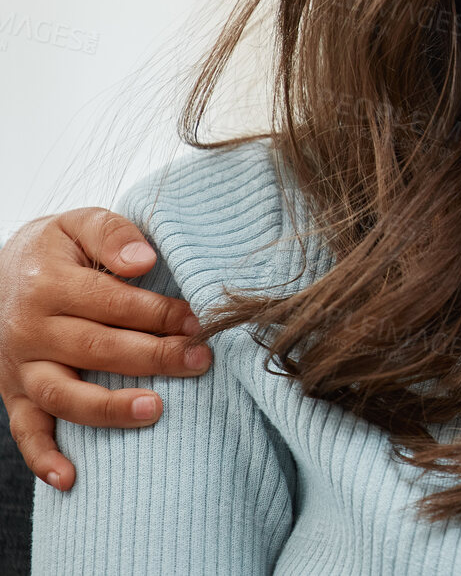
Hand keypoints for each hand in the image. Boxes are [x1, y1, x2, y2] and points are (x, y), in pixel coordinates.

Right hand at [0, 208, 210, 490]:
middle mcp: (29, 328)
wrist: (3, 271)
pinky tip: (71, 478)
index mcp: (48, 283)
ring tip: (156, 409)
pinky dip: (43, 457)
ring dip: (109, 408)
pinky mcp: (14, 393)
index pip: (112, 303)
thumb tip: (144, 259)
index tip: (199, 322)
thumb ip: (112, 234)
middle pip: (95, 348)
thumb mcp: (80, 223)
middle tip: (200, 360)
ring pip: (61, 394)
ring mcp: (19, 366)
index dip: (158, 313)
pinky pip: (24, 430)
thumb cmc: (60, 249)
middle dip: (153, 357)